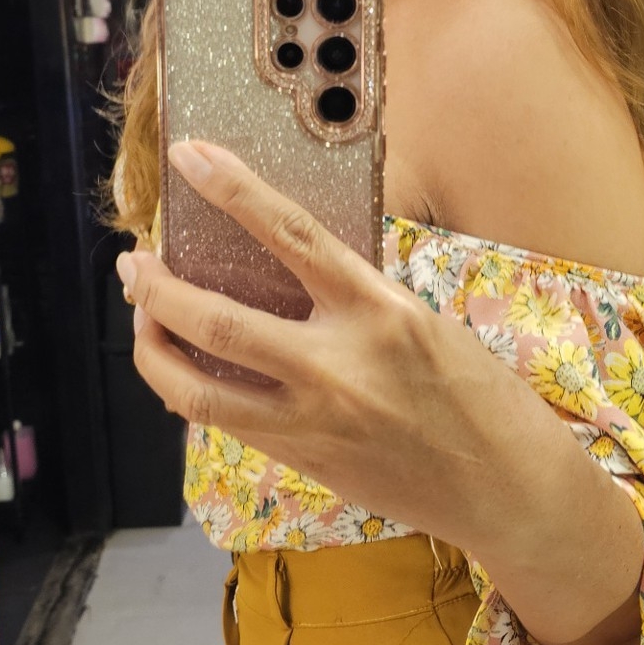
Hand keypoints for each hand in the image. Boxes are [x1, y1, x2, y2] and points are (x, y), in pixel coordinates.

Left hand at [119, 141, 643, 644]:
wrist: (510, 490)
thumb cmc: (478, 395)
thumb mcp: (422, 323)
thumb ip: (353, 299)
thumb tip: (283, 270)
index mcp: (380, 312)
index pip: (291, 234)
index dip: (233, 189)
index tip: (189, 155)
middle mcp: (339, 367)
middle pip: (217, 322)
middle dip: (156, 290)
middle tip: (133, 263)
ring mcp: (313, 422)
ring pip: (197, 390)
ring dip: (153, 349)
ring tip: (142, 319)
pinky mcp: (303, 462)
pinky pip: (226, 422)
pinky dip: (192, 389)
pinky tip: (183, 367)